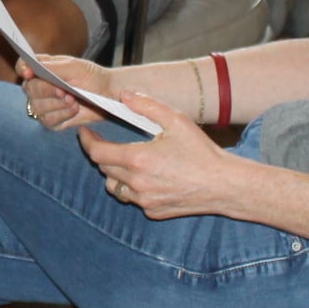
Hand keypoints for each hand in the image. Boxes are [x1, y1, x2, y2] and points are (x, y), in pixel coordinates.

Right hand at [17, 54, 114, 130]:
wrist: (108, 94)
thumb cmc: (91, 76)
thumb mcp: (73, 67)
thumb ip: (51, 67)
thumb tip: (30, 66)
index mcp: (42, 69)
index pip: (22, 66)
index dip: (22, 69)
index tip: (29, 72)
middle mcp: (40, 87)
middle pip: (29, 88)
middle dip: (46, 90)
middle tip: (63, 90)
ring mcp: (45, 105)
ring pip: (37, 107)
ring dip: (56, 104)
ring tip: (73, 99)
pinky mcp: (53, 121)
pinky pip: (48, 120)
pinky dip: (62, 114)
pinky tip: (74, 109)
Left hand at [78, 92, 239, 218]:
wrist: (223, 185)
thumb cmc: (201, 152)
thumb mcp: (176, 120)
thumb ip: (146, 105)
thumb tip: (123, 95)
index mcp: (138, 159)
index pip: (97, 153)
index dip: (87, 141)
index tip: (85, 133)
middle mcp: (136, 183)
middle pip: (104, 169)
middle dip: (103, 154)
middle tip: (110, 142)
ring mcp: (144, 200)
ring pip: (114, 188)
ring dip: (114, 174)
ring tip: (128, 162)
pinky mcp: (153, 212)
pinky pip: (133, 199)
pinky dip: (133, 188)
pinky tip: (148, 177)